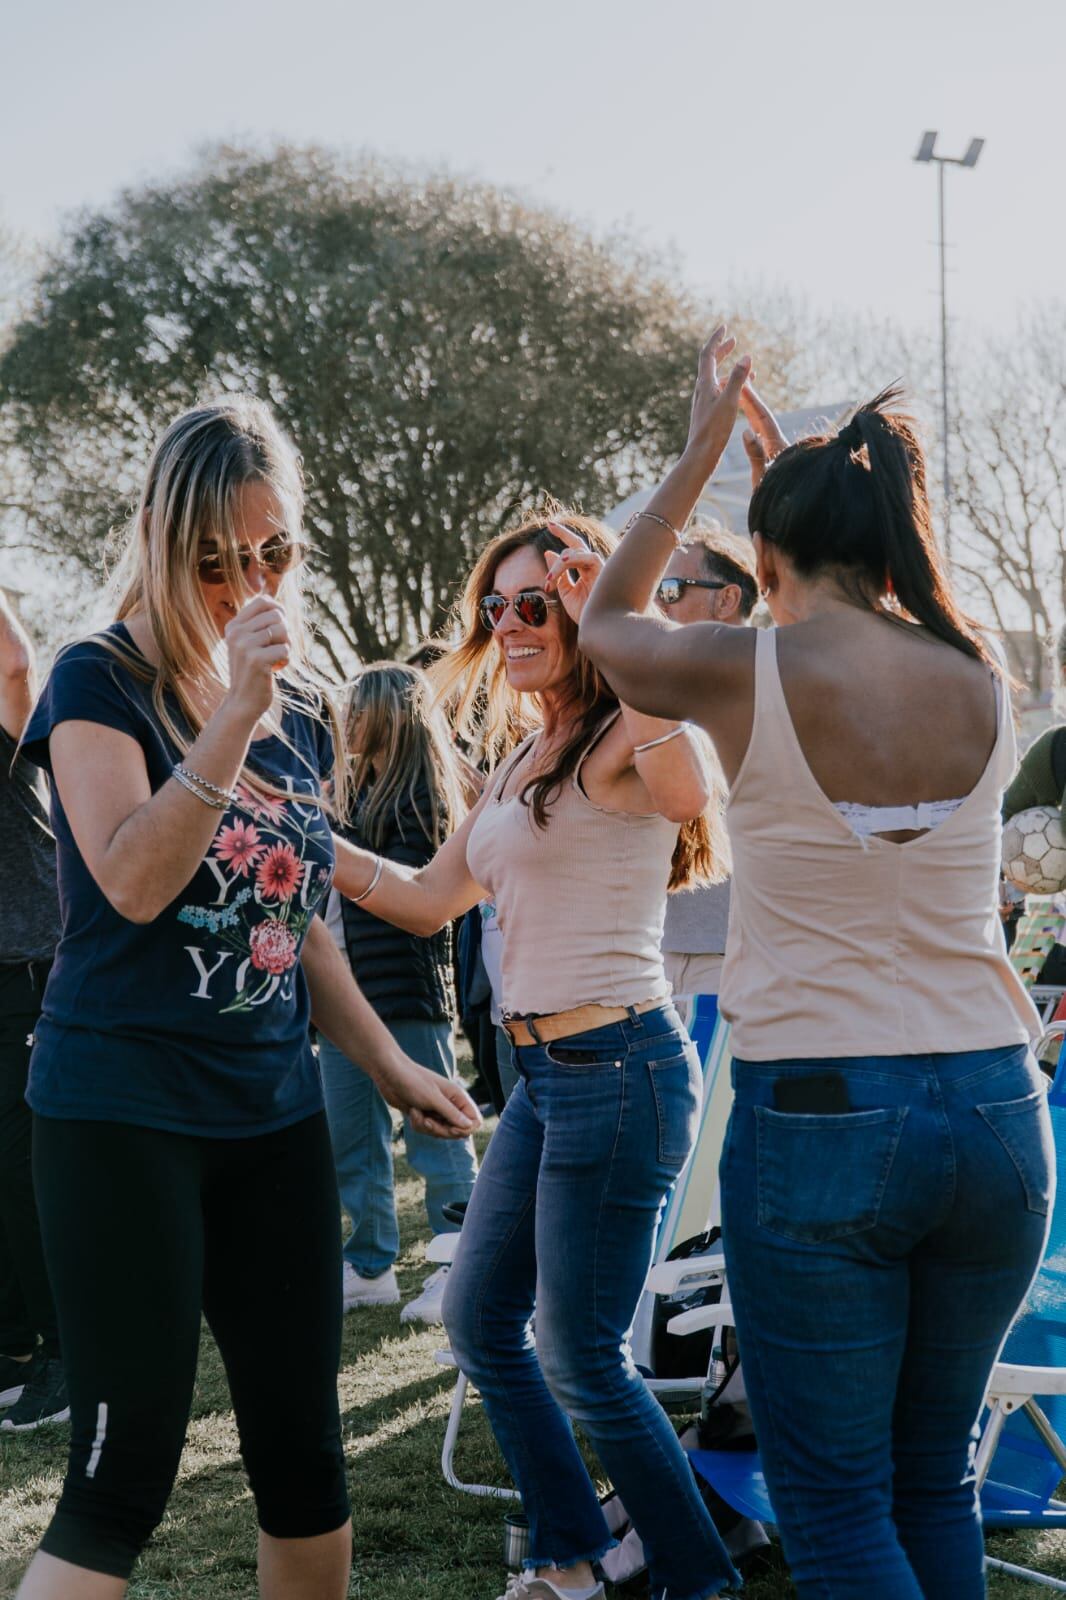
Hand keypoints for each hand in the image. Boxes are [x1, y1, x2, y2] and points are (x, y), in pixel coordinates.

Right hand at [223, 595, 289, 720]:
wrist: (243, 703)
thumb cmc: (252, 672)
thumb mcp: (249, 644)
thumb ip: (258, 625)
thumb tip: (278, 605)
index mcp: (233, 626)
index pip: (262, 601)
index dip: (278, 609)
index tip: (281, 626)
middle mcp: (236, 633)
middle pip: (276, 615)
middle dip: (285, 631)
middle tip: (278, 647)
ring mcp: (244, 646)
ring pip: (282, 630)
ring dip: (287, 645)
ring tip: (277, 657)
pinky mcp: (256, 660)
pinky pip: (285, 648)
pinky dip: (286, 659)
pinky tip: (276, 668)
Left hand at [378, 1056, 482, 1139]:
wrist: (390, 1075)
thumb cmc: (413, 1081)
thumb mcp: (433, 1099)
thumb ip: (452, 1114)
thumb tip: (470, 1127)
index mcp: (458, 1097)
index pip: (474, 1120)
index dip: (465, 1129)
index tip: (451, 1128)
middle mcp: (450, 1105)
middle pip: (457, 1131)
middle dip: (441, 1130)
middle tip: (428, 1121)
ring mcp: (437, 1111)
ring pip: (440, 1132)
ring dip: (426, 1126)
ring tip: (416, 1112)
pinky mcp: (425, 1115)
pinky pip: (427, 1130)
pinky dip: (418, 1124)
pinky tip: (412, 1111)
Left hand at [543, 522, 604, 622]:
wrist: (597, 628)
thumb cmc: (585, 614)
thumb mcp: (566, 592)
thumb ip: (558, 574)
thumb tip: (548, 553)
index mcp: (586, 570)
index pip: (574, 549)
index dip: (563, 534)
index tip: (549, 524)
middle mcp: (594, 566)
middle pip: (576, 545)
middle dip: (563, 534)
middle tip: (549, 534)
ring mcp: (600, 567)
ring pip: (576, 553)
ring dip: (559, 565)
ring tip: (549, 581)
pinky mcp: (605, 571)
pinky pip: (588, 557)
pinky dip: (574, 559)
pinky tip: (563, 564)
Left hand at [683, 325, 751, 473]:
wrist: (700, 455)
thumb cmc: (714, 430)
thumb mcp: (729, 401)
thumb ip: (738, 378)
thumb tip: (747, 356)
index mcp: (705, 384)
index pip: (709, 354)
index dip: (717, 339)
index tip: (725, 326)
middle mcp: (702, 391)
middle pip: (710, 364)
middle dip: (722, 351)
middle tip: (733, 340)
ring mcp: (704, 402)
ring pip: (716, 379)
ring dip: (730, 369)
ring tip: (748, 368)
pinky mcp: (708, 413)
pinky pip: (719, 392)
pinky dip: (731, 386)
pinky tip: (741, 394)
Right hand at [740, 381, 788, 490]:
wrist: (787, 515)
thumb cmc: (776, 498)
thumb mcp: (764, 476)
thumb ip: (756, 454)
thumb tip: (746, 432)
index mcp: (778, 446)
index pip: (763, 419)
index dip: (752, 402)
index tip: (743, 386)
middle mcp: (778, 447)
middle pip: (763, 420)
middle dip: (751, 403)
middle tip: (740, 385)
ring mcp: (777, 454)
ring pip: (762, 429)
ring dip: (752, 414)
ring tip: (742, 400)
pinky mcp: (774, 462)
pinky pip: (762, 440)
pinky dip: (754, 430)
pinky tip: (749, 427)